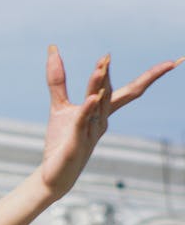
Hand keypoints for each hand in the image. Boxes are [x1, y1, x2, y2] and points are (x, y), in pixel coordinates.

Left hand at [39, 47, 179, 200]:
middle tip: (106, 56)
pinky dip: (87, 109)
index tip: (172, 62)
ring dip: (99, 86)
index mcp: (103, 112)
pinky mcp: (77, 143)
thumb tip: (53, 50)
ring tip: (99, 67)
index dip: (150, 77)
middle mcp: (102, 121)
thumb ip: (59, 81)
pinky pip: (84, 122)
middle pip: (113, 94)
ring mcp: (92, 132)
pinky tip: (91, 97)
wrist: (53, 174)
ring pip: (98, 106)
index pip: (130, 91)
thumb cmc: (62, 141)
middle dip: (109, 76)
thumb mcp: (60, 107)